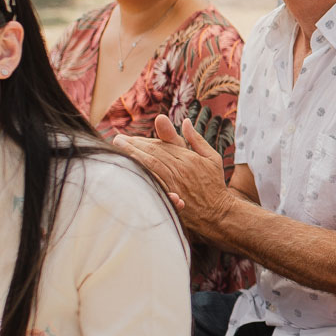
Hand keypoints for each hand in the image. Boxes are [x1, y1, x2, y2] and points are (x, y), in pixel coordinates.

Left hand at [116, 116, 232, 244]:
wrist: (219, 214)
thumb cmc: (215, 185)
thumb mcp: (212, 158)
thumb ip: (196, 140)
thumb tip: (186, 122)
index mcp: (189, 158)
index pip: (161, 145)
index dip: (143, 141)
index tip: (128, 137)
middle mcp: (181, 169)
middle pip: (153, 153)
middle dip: (133, 145)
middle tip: (117, 140)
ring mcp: (175, 184)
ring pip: (150, 166)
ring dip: (132, 156)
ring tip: (117, 150)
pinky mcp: (172, 198)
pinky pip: (153, 184)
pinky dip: (140, 175)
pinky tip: (127, 171)